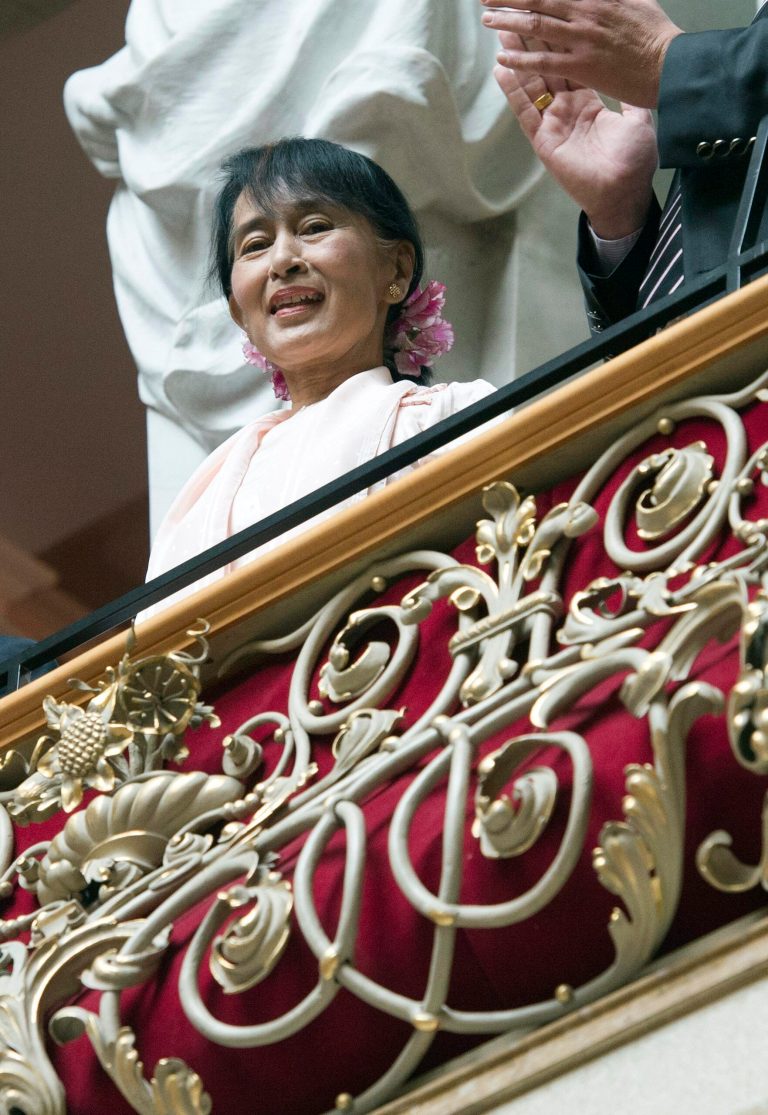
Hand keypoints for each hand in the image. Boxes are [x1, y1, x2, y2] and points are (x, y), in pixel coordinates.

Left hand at [481, 0, 682, 107]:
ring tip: (488, 19)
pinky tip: (503, 58)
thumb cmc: (657, 35)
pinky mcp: (583, 66)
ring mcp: (582, 39)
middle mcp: (586, 12)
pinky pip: (544, 61)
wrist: (671, 64)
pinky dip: (521, 60)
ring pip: (536, 26)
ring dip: (508, 22)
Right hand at [493, 35, 657, 238]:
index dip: (560, 39)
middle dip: (533, 38)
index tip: (551, 17)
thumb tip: (640, 76)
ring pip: (531, 83)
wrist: (624, 193)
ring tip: (503, 30)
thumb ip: (632, 98)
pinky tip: (501, 69)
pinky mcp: (543, 140)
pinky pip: (525, 112)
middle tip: (520, 13)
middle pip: (547, 67)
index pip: (571, 63)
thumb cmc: (634, 162)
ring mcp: (553, 124)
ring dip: (517, 56)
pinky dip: (514, 91)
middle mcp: (568, 109)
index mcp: (589, 103)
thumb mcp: (638, 122)